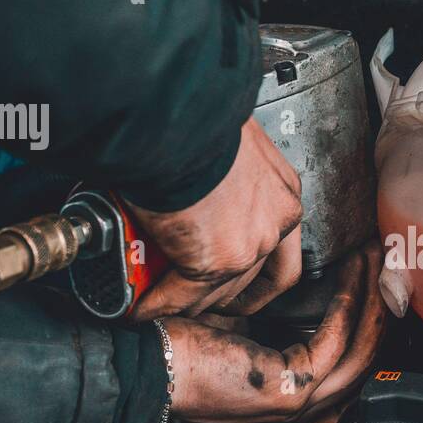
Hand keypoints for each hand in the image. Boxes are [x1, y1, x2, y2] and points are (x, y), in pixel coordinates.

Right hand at [127, 117, 302, 320]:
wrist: (175, 116)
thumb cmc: (195, 117)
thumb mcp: (226, 143)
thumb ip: (222, 171)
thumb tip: (197, 179)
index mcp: (281, 190)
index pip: (280, 249)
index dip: (253, 271)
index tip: (233, 278)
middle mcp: (276, 220)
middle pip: (253, 277)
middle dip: (220, 292)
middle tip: (190, 294)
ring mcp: (251, 244)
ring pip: (220, 292)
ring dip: (188, 302)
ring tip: (160, 298)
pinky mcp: (217, 261)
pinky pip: (182, 296)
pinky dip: (158, 305)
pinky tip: (141, 306)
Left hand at [164, 244, 384, 422]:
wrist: (143, 363)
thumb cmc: (183, 349)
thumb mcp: (243, 342)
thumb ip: (279, 336)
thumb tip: (311, 301)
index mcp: (291, 413)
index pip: (356, 381)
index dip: (379, 334)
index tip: (384, 289)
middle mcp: (300, 419)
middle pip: (367, 363)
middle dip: (382, 305)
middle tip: (385, 262)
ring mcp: (296, 410)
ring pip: (359, 353)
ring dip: (373, 300)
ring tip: (376, 260)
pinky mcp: (288, 392)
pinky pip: (335, 343)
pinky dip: (347, 304)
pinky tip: (350, 274)